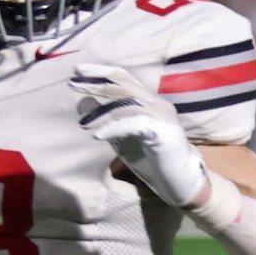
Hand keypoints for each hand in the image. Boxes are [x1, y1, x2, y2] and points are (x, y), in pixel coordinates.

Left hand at [70, 62, 209, 208]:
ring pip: (127, 104)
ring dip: (101, 111)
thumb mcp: (125, 137)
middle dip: (95, 84)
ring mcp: (163, 117)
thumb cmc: (154, 161)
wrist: (182, 184)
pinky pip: (134, 124)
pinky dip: (113, 128)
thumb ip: (109, 120)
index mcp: (150, 101)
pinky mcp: (164, 132)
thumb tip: (84, 103)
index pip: (124, 77)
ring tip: (83, 121)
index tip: (78, 70)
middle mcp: (158, 104)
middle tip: (72, 83)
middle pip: (123, 85)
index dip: (100, 71)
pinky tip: (97, 135)